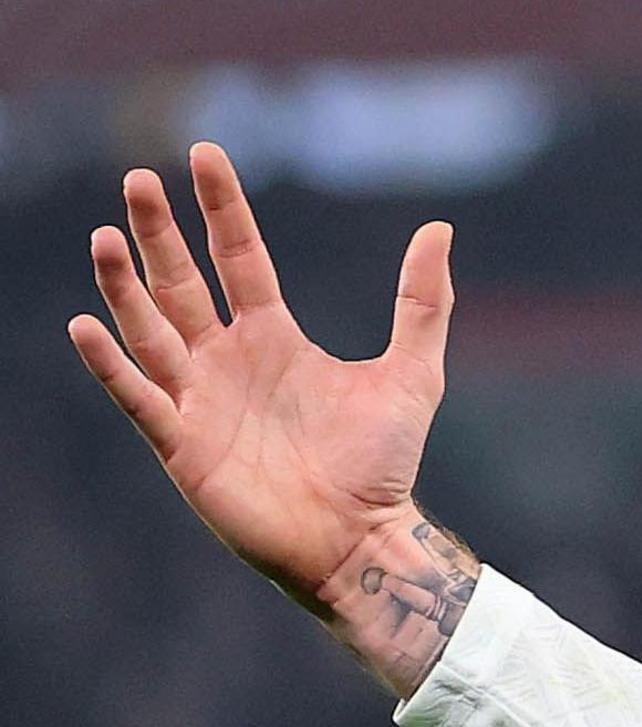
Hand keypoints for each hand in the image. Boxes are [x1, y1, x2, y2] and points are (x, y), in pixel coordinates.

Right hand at [69, 142, 477, 695]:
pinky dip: (112, 364)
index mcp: (274, 338)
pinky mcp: (182, 445)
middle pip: (182, 282)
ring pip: (150, 329)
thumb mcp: (412, 375)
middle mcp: (228, 360)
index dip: (222, 209)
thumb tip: (439, 230)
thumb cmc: (384, 466)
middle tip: (138, 179)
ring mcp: (200, 399)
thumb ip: (421, 305)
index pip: (239, 257)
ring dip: (125, 284)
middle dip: (160, 233)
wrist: (363, 541)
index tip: (205, 155)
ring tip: (106, 235)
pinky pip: (138, 396)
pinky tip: (88, 325)